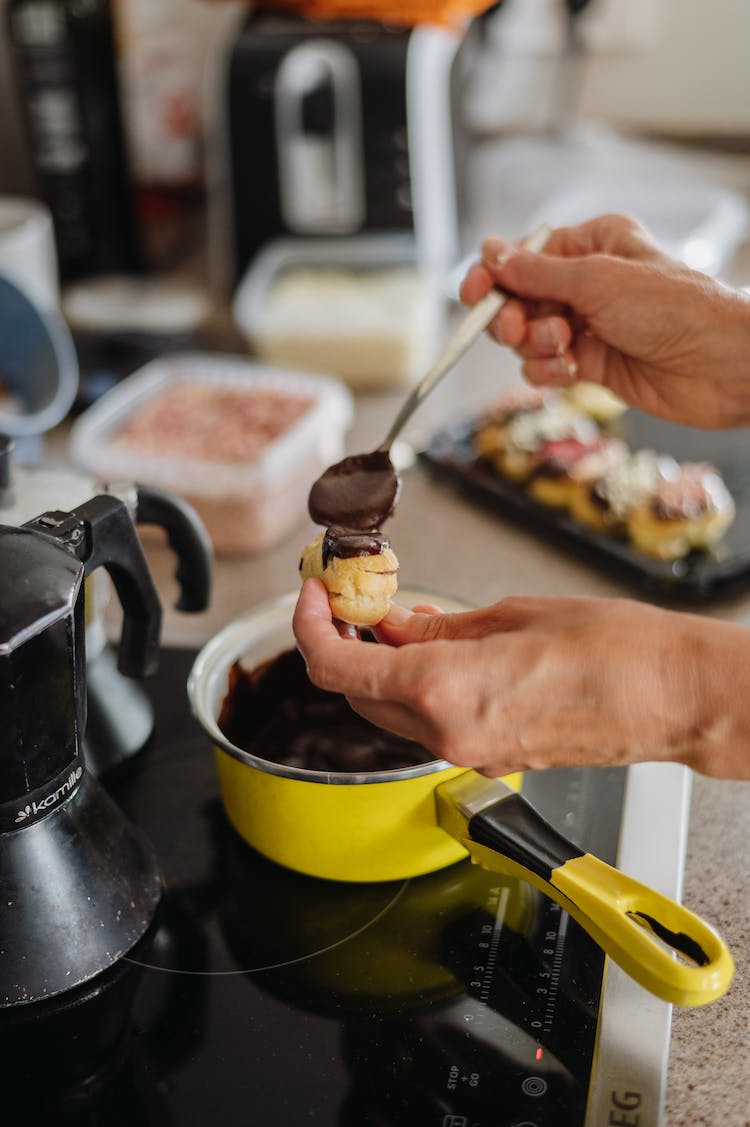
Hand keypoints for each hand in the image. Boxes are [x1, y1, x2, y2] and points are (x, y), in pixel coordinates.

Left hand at [294, 578, 749, 778]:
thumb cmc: (616, 650)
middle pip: (356, 695)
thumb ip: (438, 625)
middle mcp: (447, 733)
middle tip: (351, 600)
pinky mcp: (490, 758)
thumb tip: (394, 622)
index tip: (313, 595)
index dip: (308, 628)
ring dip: (377, 669)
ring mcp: (468, 753)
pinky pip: (429, 724)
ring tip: (394, 618)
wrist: (675, 697)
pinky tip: (433, 650)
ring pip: (389, 714)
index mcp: (443, 688)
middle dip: (342, 645)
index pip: (336, 670)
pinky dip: (414, 689)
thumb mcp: (511, 614)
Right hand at [460, 213, 749, 429]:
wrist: (719, 365)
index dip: (493, 277)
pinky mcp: (591, 364)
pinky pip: (545, 367)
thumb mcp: (597, 279)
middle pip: (519, 300)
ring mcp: (589, 326)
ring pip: (528, 337)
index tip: (473, 295)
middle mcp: (589, 284)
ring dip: (535, 346)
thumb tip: (492, 252)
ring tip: (564, 347)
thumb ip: (536, 271)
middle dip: (514, 317)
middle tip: (520, 328)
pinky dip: (547, 371)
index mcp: (593, 245)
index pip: (524, 257)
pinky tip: (571, 369)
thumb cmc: (676, 309)